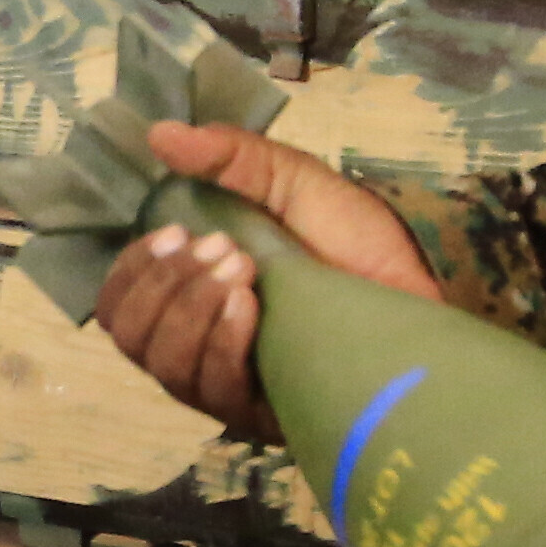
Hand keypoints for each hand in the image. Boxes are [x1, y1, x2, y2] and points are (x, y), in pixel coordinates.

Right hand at [83, 123, 437, 438]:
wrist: (425, 296)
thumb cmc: (359, 244)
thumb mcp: (295, 184)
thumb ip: (232, 159)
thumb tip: (161, 134)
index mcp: (192, 294)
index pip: (121, 301)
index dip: (130, 269)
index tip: (172, 232)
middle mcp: (197, 343)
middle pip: (129, 335)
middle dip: (163, 284)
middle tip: (220, 246)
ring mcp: (227, 382)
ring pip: (164, 363)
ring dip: (190, 308)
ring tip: (242, 270)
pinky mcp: (261, 412)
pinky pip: (212, 387)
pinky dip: (221, 340)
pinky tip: (250, 306)